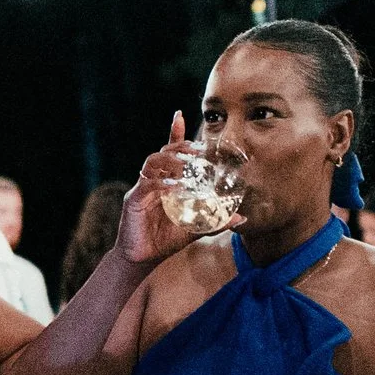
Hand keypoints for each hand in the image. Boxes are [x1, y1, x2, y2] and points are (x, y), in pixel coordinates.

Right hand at [114, 111, 240, 267]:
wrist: (143, 258)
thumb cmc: (166, 239)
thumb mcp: (195, 228)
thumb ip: (215, 220)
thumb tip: (241, 219)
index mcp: (167, 181)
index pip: (170, 152)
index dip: (175, 133)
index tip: (180, 115)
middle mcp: (153, 180)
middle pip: (163, 152)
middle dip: (179, 146)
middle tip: (197, 148)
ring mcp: (142, 188)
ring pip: (153, 162)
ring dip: (171, 160)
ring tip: (187, 164)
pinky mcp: (134, 200)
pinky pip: (147, 185)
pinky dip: (161, 183)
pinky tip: (174, 186)